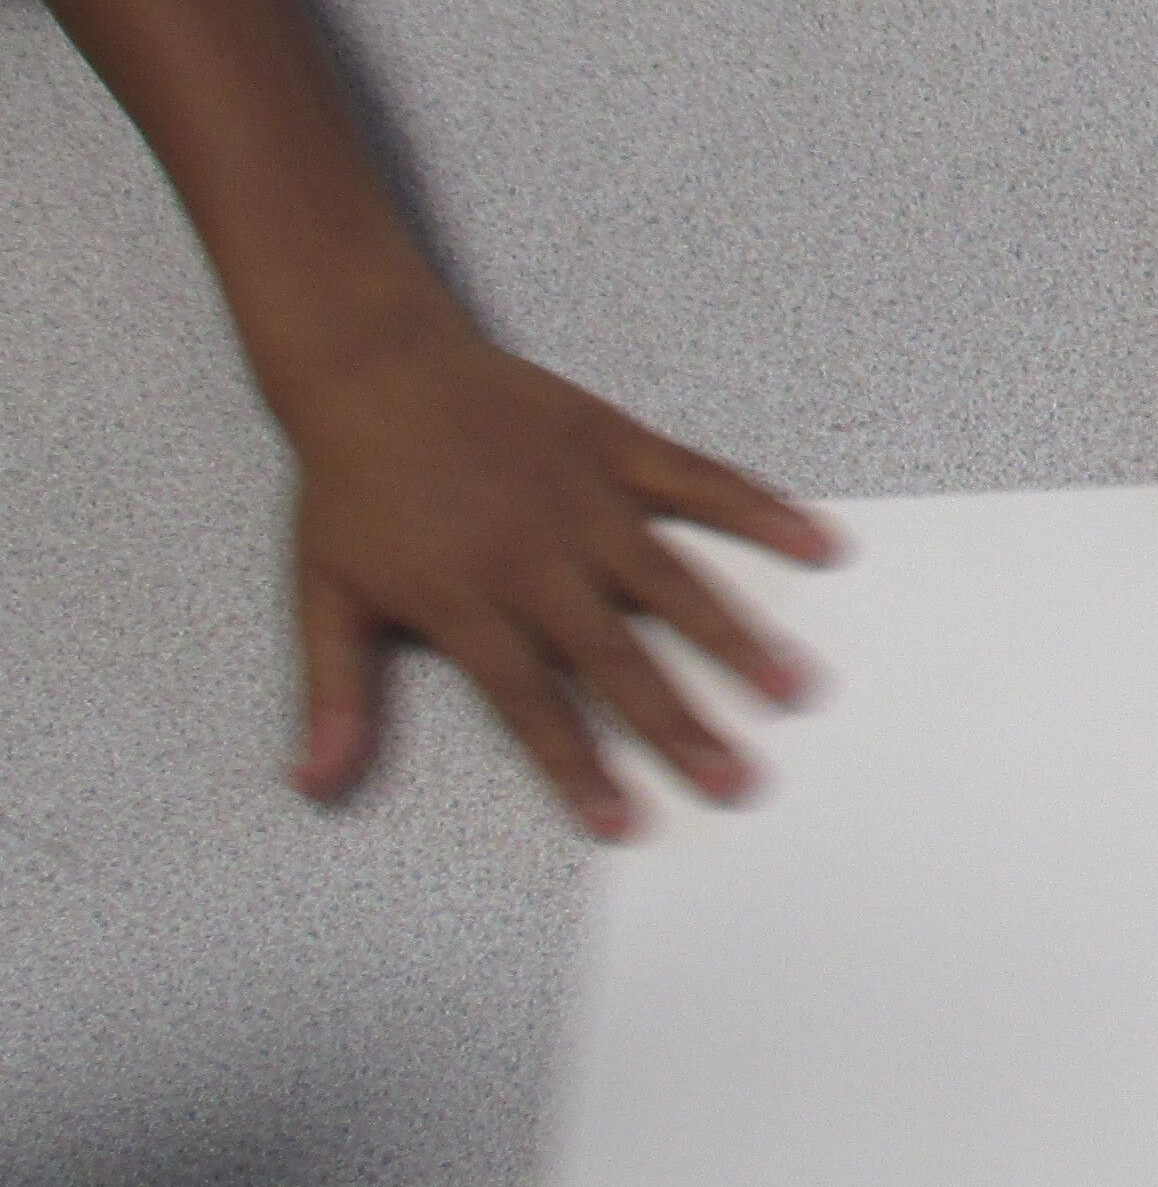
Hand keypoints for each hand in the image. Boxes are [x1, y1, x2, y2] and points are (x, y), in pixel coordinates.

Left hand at [283, 319, 834, 837]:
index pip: (531, 704)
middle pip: (618, 659)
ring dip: (735, 637)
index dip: (576, 767)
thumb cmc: (351, 484)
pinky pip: (700, 482)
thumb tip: (311, 785)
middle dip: (680, 727)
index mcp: (467, 601)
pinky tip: (816, 542)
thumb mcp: (322, 595)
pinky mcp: (616, 447)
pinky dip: (759, 510)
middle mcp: (537, 559)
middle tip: (736, 780)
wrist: (371, 364)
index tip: (623, 821)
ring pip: (672, 582)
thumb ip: (333, 696)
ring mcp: (586, 501)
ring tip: (791, 686)